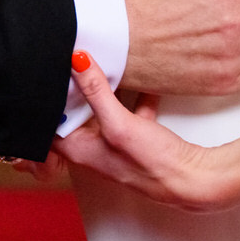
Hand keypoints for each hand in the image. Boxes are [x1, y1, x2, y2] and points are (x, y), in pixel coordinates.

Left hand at [61, 54, 239, 211]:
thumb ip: (96, 92)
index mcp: (78, 148)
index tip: (52, 72)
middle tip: (75, 62)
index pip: (50, 122)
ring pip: (100, 110)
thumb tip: (78, 62)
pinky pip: (130, 111)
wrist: (192, 178)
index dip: (47, 98)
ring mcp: (115, 142)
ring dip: (102, 90)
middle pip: (74, 113)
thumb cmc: (151, 164)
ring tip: (100, 64)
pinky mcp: (137, 138)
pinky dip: (134, 96)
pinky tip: (142, 81)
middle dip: (74, 88)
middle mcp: (93, 147)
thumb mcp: (118, 123)